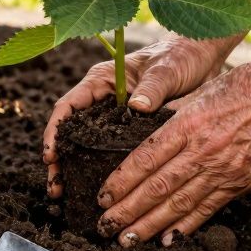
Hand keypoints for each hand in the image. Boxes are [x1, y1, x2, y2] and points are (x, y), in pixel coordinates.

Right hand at [42, 35, 226, 197]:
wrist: (200, 58)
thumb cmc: (179, 57)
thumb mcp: (165, 70)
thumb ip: (151, 88)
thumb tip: (137, 107)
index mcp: (101, 80)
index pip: (68, 106)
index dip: (55, 131)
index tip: (50, 156)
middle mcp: (102, 99)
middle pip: (72, 130)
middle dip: (59, 158)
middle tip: (56, 187)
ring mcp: (115, 115)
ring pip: (87, 144)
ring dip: (76, 167)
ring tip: (66, 194)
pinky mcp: (130, 128)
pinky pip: (109, 150)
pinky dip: (100, 168)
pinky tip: (98, 188)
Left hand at [95, 55, 250, 245]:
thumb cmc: (243, 84)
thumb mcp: (199, 91)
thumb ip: (172, 116)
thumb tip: (140, 130)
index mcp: (188, 124)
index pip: (145, 159)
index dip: (121, 182)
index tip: (103, 197)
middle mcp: (204, 150)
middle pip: (158, 188)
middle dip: (128, 211)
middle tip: (105, 226)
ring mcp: (224, 169)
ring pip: (180, 204)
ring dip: (151, 225)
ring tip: (127, 238)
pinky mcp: (241, 181)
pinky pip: (208, 208)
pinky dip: (186, 225)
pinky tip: (167, 237)